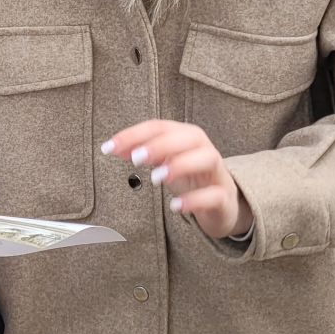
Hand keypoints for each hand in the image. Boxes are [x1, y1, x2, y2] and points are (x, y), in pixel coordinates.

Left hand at [105, 120, 249, 242]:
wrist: (224, 206)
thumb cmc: (191, 179)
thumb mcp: (166, 163)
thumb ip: (144, 154)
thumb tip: (114, 148)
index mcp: (188, 138)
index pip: (161, 127)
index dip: (135, 134)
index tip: (110, 147)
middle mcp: (205, 150)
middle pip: (189, 136)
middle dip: (161, 144)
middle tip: (136, 158)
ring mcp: (217, 174)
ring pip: (208, 158)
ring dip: (181, 164)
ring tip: (156, 178)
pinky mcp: (224, 198)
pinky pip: (215, 195)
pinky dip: (195, 200)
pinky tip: (175, 206)